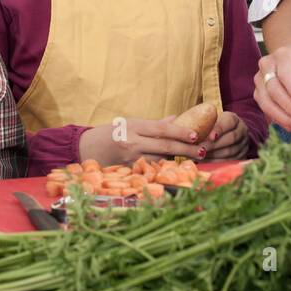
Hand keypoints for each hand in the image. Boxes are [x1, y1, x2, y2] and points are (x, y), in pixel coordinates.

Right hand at [79, 117, 204, 164]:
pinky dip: (165, 169)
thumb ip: (154, 124)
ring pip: (160, 160)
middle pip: (164, 146)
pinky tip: (177, 169)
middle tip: (203, 150)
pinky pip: (151, 170)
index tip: (196, 134)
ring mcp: (131, 159)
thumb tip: (176, 119)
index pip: (161, 129)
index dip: (180, 131)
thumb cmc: (112, 132)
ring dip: (179, 160)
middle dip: (186, 149)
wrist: (87, 148)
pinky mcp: (129, 171)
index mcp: (134, 126)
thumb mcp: (132, 123)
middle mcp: (132, 142)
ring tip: (196, 159)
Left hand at [203, 111, 249, 159]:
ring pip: (230, 152)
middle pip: (231, 139)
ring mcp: (243, 146)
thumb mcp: (212, 120)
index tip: (209, 136)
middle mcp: (242, 132)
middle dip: (214, 145)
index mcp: (235, 120)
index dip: (219, 129)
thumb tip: (188, 130)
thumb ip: (205, 123)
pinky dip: (215, 162)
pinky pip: (229, 162)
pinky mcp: (242, 158)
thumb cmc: (215, 126)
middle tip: (200, 149)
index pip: (229, 122)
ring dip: (214, 155)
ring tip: (200, 156)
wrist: (232, 134)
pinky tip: (204, 161)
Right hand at [253, 44, 290, 132]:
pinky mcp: (258, 94)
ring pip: (267, 101)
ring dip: (284, 116)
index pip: (287, 73)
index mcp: (284, 55)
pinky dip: (280, 120)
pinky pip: (266, 109)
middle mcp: (268, 66)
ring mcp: (260, 80)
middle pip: (275, 89)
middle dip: (290, 106)